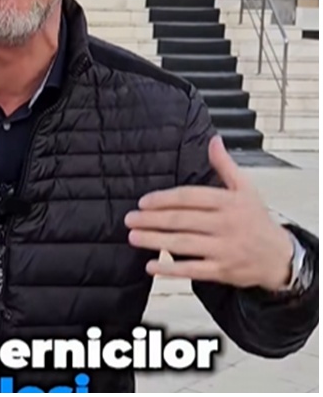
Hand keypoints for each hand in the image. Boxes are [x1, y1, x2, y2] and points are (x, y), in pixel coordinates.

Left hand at [125, 135, 292, 290]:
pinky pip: (193, 270)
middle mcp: (226, 225)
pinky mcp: (222, 270)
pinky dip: (170, 270)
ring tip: (133, 237)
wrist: (280, 257)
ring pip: (184, 244)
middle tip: (129, 219)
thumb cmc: (257, 220)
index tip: (143, 202)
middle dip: (152, 219)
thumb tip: (213, 140)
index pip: (190, 198)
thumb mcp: (245, 189)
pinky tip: (151, 266)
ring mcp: (224, 249)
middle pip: (183, 221)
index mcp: (229, 203)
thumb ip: (225, 165)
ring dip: (155, 241)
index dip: (164, 199)